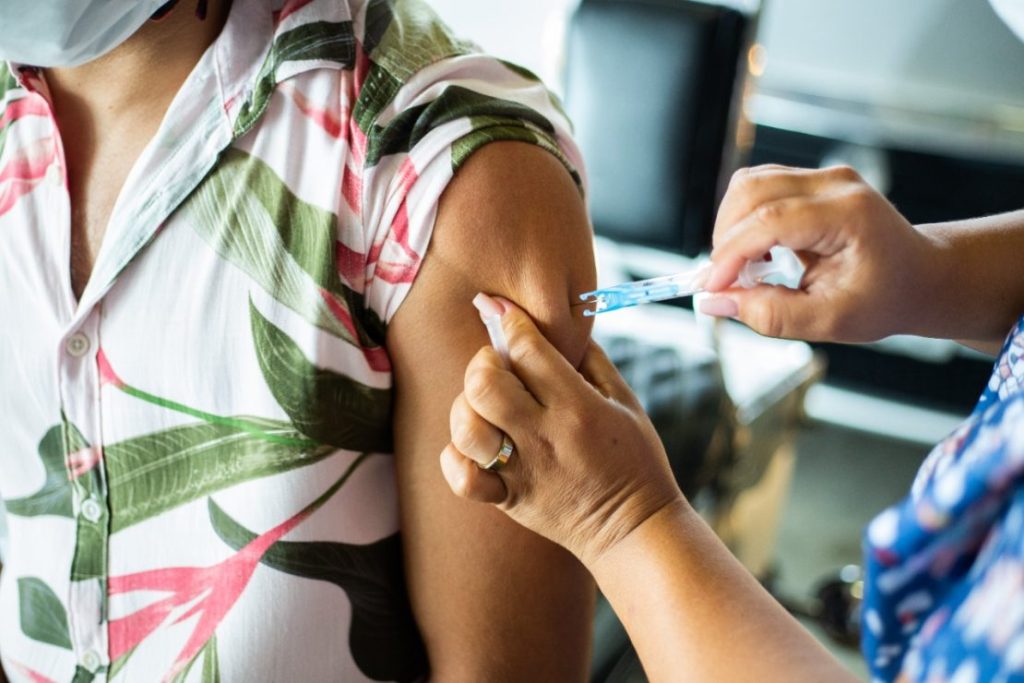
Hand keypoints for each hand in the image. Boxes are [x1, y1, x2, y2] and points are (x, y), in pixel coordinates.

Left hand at [440, 296, 683, 566]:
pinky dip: (457, 457)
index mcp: (577, 407)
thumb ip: (592, 362)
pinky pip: (463, 478)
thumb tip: (562, 328)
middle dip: (482, 361)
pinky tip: (474, 445)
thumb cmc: (636, 461)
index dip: (508, 320)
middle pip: (484, 383)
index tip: (501, 310)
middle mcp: (544, 436)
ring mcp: (523, 471)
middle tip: (496, 365)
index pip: (526, 348)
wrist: (635, 531)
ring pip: (466, 427)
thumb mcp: (627, 402)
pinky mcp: (510, 500)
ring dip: (466, 407)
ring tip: (484, 407)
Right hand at [700, 164, 942, 341]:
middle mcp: (834, 183)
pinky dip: (742, 221)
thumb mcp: (831, 321)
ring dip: (730, 227)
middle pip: (750, 191)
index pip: (769, 220)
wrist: (921, 276)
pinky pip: (758, 188)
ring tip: (744, 269)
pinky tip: (757, 254)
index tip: (712, 288)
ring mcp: (822, 176)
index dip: (730, 255)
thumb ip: (771, 314)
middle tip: (725, 282)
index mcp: (848, 213)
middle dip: (724, 239)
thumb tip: (714, 302)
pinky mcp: (809, 181)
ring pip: (748, 184)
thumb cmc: (885, 298)